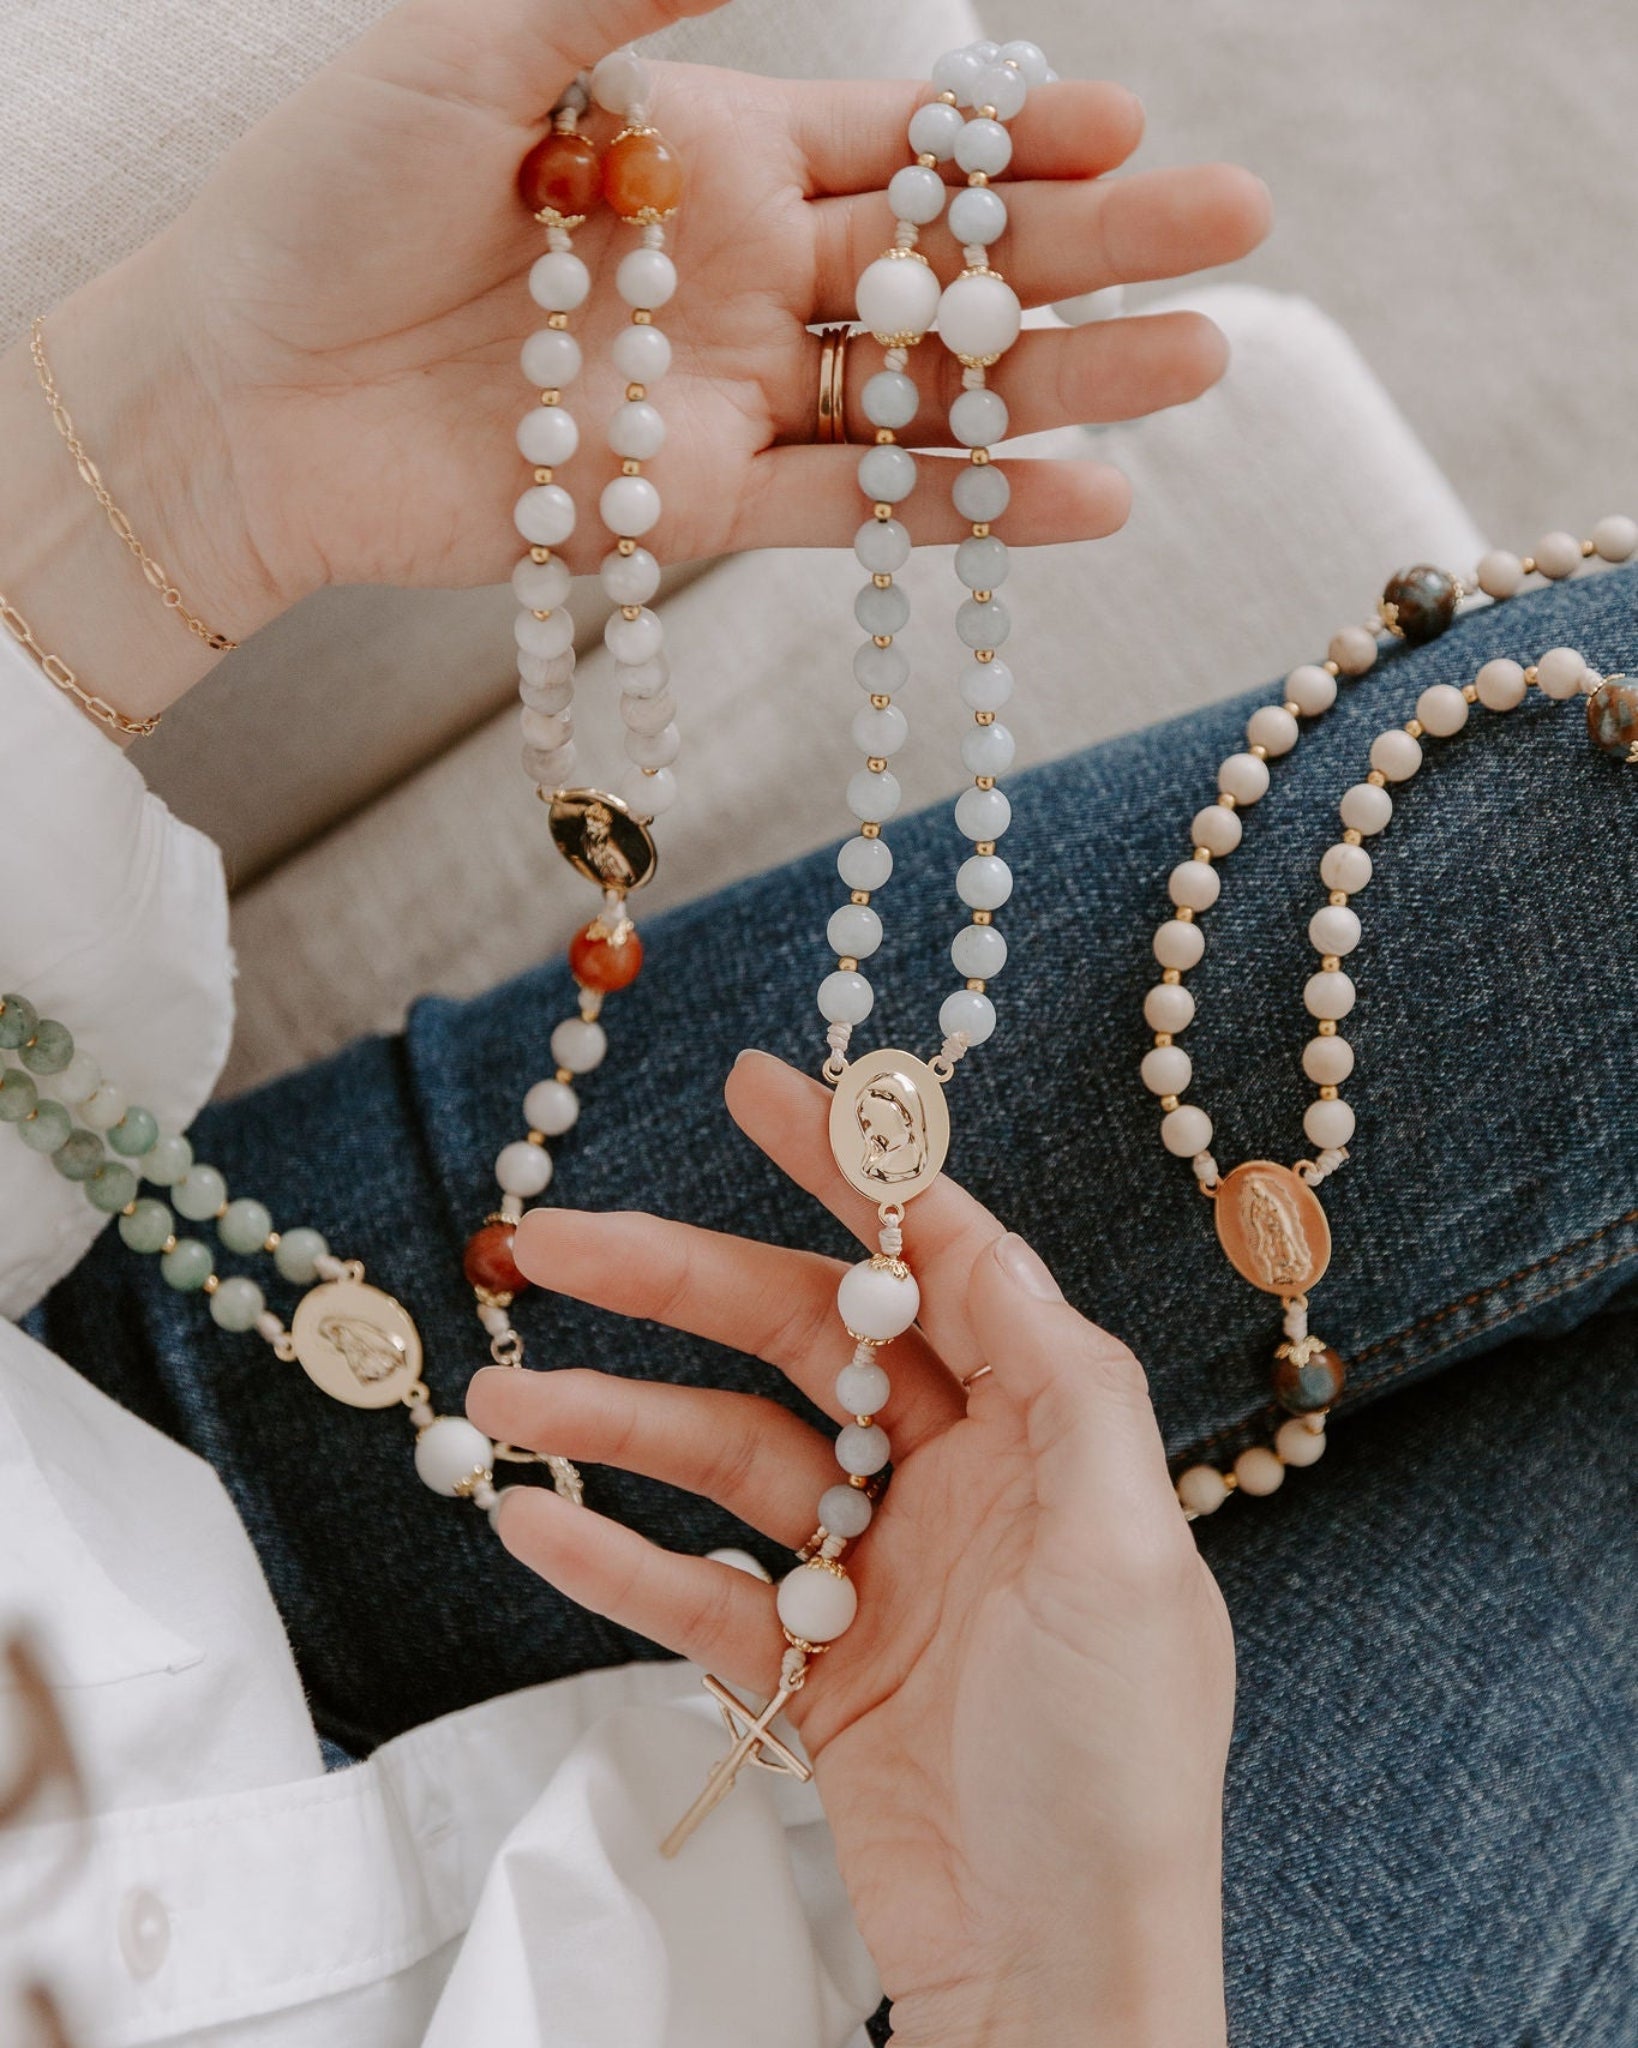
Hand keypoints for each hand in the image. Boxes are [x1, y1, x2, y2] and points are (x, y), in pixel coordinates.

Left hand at [0, 0, 1268, 724]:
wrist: (241, 397)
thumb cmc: (330, 198)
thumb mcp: (483, 41)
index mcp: (712, 146)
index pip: (906, 139)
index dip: (1019, 136)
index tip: (1129, 122)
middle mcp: (742, 271)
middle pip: (952, 260)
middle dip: (1092, 246)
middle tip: (1233, 233)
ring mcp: (727, 395)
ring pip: (928, 393)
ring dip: (1061, 381)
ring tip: (1199, 367)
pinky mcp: (694, 509)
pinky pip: (856, 508)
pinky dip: (965, 509)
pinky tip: (1082, 496)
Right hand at [468, 1052, 1234, 2047]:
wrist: (1057, 1981)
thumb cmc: (1118, 1776)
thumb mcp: (1130, 1560)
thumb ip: (1067, 1384)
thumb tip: (991, 1243)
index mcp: (1043, 1435)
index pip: (936, 1260)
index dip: (850, 1168)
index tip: (758, 1086)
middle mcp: (958, 1479)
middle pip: (799, 1342)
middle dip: (680, 1283)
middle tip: (553, 1240)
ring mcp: (875, 1569)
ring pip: (726, 1455)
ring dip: (615, 1422)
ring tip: (503, 1394)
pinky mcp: (812, 1664)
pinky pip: (694, 1586)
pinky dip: (614, 1555)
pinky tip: (527, 1521)